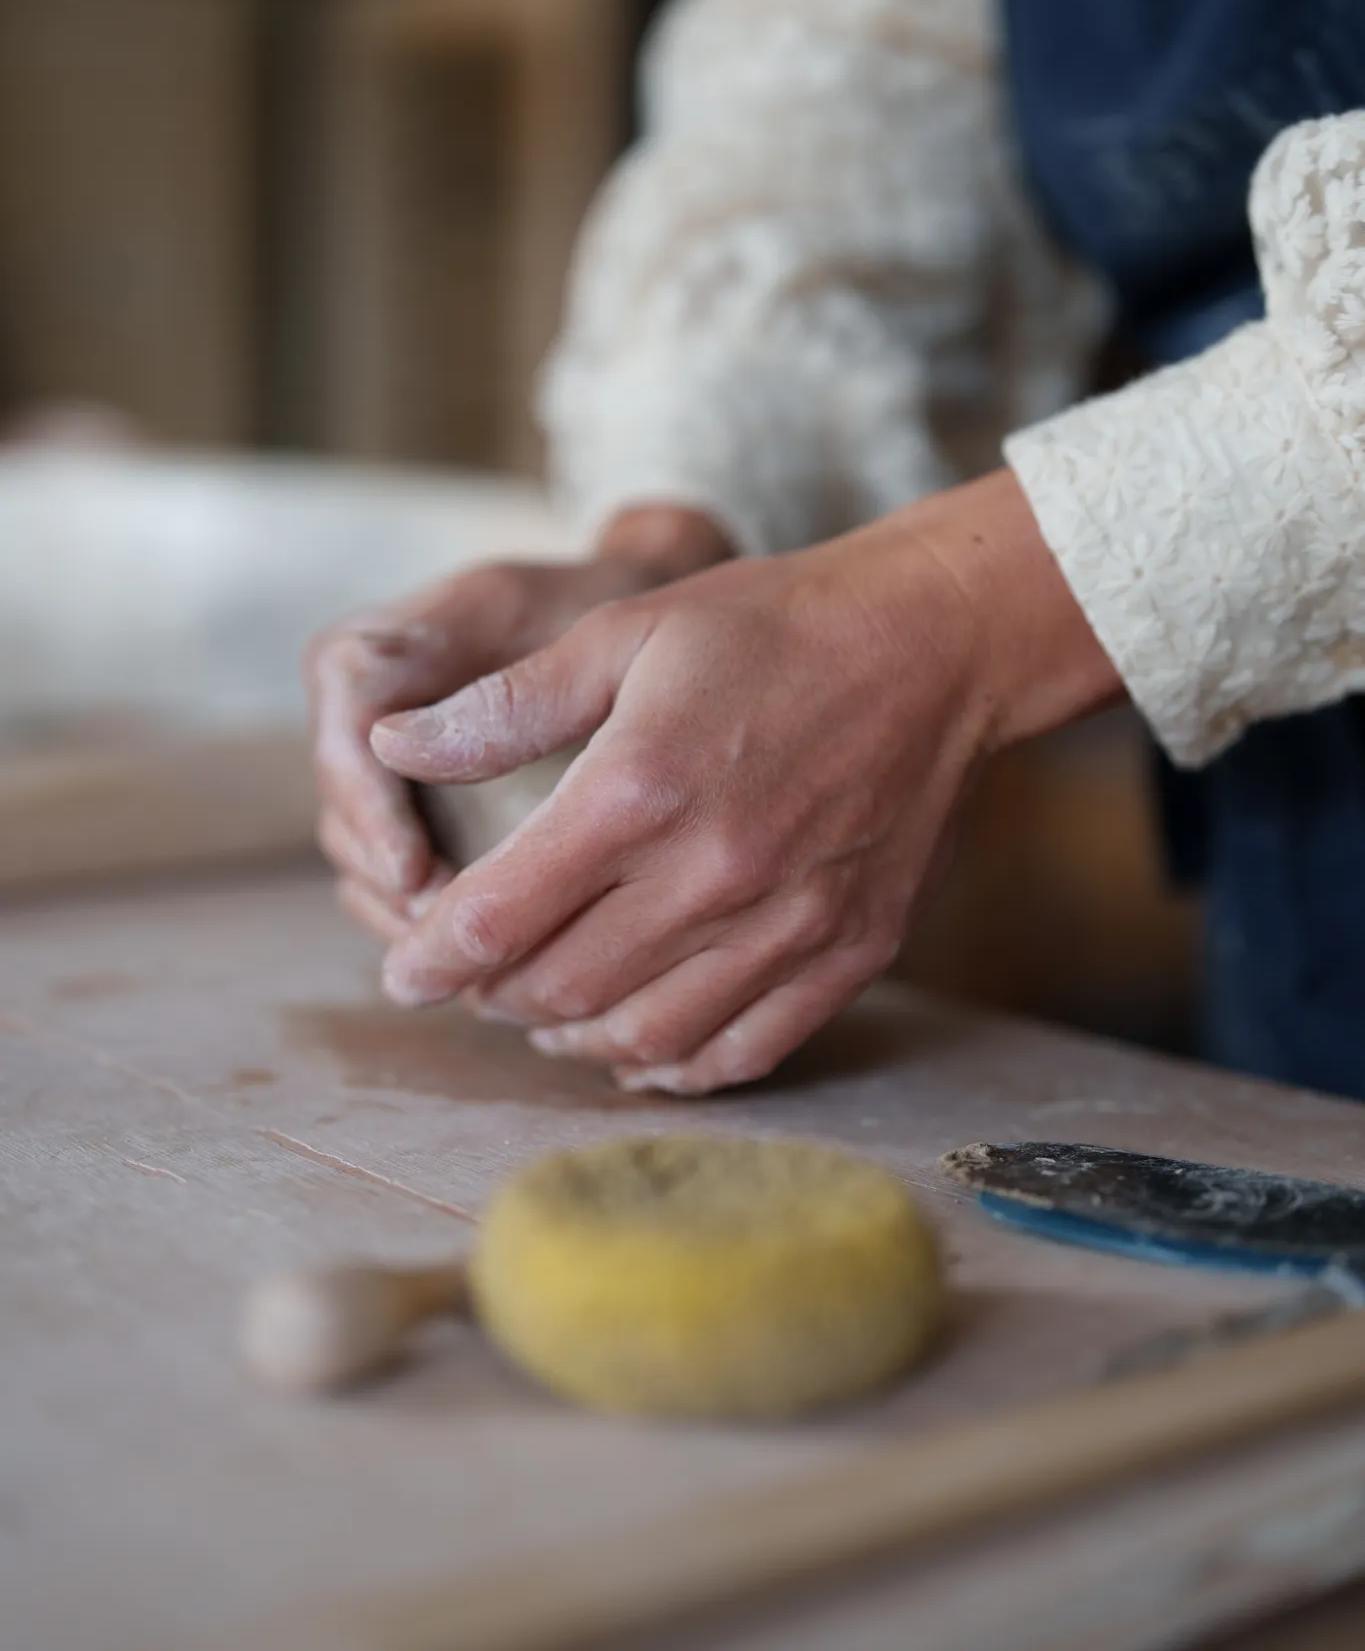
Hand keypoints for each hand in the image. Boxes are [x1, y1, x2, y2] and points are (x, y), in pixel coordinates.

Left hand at [370, 472, 1121, 1093]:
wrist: (931, 644)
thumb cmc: (768, 625)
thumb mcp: (622, 632)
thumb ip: (503, 706)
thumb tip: (392, 744)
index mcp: (638, 789)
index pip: (499, 916)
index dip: (431, 955)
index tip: (402, 971)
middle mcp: (712, 873)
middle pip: (559, 988)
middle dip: (492, 995)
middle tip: (471, 977)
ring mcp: (788, 924)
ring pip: (643, 1035)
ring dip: (571, 1039)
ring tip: (541, 1014)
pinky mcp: (850, 952)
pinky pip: (744, 1051)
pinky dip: (674, 1065)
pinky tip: (639, 1047)